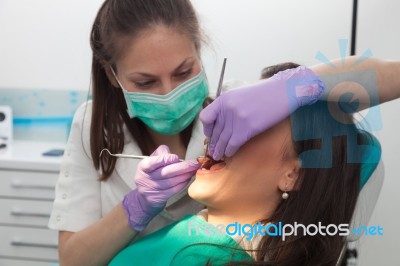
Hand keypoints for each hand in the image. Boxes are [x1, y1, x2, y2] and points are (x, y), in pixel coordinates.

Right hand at [122, 145, 199, 230]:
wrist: (144, 196)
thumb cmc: (151, 173)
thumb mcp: (151, 160)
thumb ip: (161, 153)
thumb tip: (172, 153)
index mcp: (144, 166)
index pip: (154, 162)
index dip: (166, 159)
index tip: (176, 157)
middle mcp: (148, 178)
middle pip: (167, 172)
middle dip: (183, 167)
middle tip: (195, 163)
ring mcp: (154, 189)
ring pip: (173, 181)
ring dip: (186, 175)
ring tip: (194, 169)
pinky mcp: (161, 197)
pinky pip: (175, 189)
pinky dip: (183, 183)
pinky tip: (188, 178)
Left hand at [200, 66, 324, 159]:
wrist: (283, 91)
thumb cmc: (265, 92)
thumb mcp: (241, 94)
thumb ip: (230, 106)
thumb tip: (223, 121)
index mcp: (224, 99)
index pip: (205, 117)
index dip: (207, 128)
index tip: (211, 134)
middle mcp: (227, 109)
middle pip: (215, 131)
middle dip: (214, 143)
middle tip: (213, 151)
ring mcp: (236, 119)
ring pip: (223, 140)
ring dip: (220, 150)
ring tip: (218, 156)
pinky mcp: (247, 129)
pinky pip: (233, 144)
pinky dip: (230, 151)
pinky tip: (229, 154)